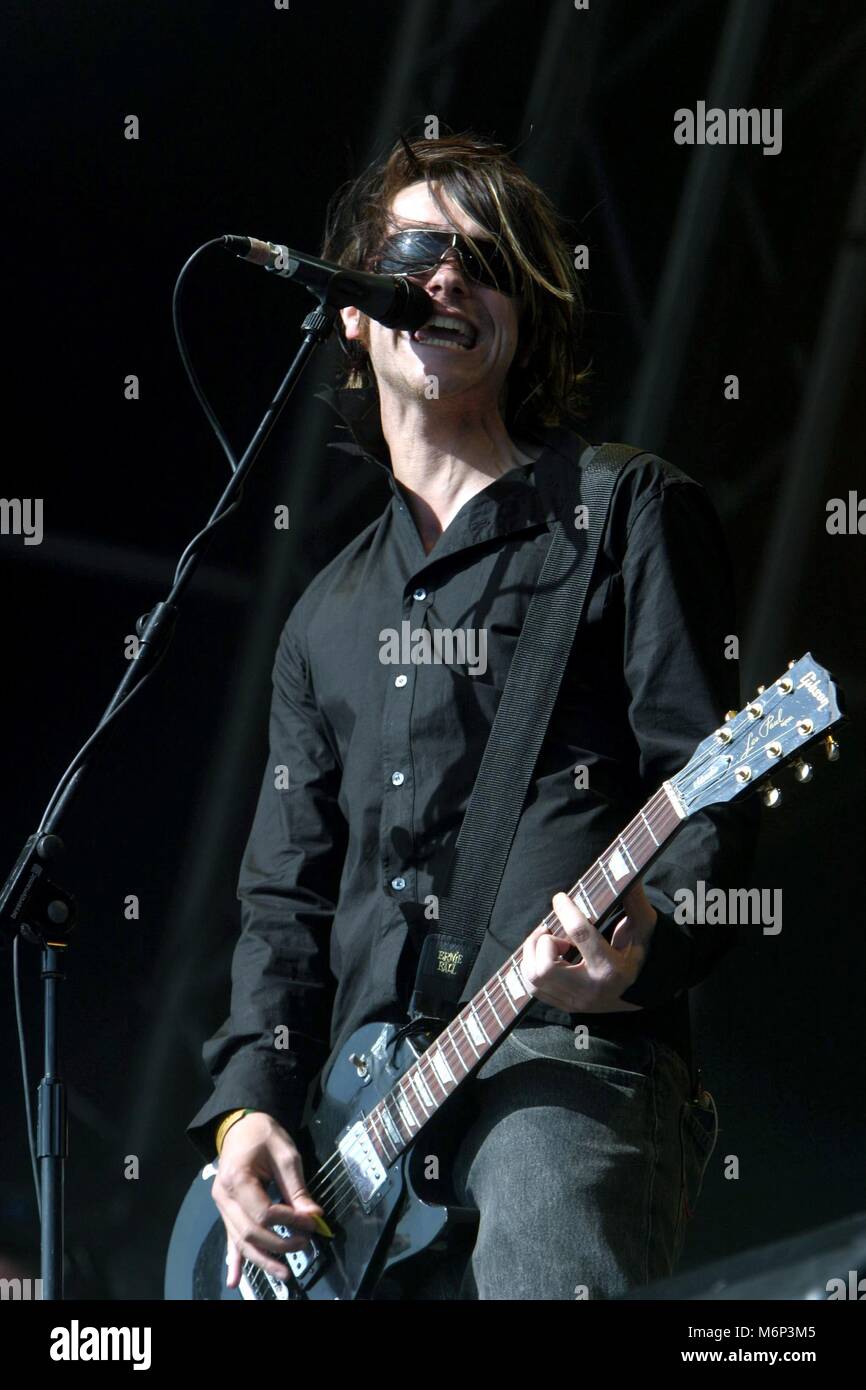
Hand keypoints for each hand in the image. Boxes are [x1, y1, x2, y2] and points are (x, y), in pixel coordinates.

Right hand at [211, 1112, 327, 1287]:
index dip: (290, 1222)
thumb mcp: (286, 1155)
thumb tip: (313, 1216)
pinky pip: (230, 1238)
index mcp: (237, 1178)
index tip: (311, 1222)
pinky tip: (234, 1280)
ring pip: (241, 1241)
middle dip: (279, 1243)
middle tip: (305, 1242)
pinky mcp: (226, 1211)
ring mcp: (222, 1206)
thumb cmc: (263, 1135)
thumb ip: (298, 1189)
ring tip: (284, 1273)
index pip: (264, 1213)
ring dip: (262, 1260)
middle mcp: (224, 1196)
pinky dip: (235, 1259)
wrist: (241, 1126)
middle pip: (250, 1232)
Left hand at [520, 882, 657, 1012]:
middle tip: (552, 931)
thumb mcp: (644, 927)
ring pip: (534, 978)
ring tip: (550, 943)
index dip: (565, 910)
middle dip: (543, 943)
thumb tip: (626, 870)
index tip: (560, 898)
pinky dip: (532, 966)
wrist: (643, 992)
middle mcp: (590, 990)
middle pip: (545, 968)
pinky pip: (533, 988)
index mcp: (612, 969)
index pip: (580, 934)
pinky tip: (545, 955)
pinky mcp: (565, 1006)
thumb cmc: (641, 953)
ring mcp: (575, 1002)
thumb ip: (634, 900)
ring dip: (534, 954)